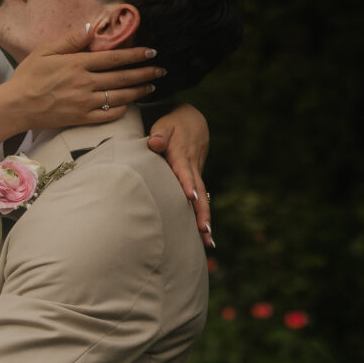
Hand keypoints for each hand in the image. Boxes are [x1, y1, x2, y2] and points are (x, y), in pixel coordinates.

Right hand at [5, 25, 161, 130]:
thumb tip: (92, 27)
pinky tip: (129, 104)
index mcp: (77, 64)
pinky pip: (108, 115)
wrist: (16, 106)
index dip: (135, 55)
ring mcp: (84, 103)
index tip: (151, 52)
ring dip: (138, 91)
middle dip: (144, 73)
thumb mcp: (45, 51)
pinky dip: (122, 110)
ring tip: (151, 86)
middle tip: (161, 70)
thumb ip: (70, 40)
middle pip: (122, 78)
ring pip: (119, 97)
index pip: (113, 58)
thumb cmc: (28, 76)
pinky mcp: (81, 119)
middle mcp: (84, 83)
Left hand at [147, 104, 213, 247]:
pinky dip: (203, 215)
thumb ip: (159, 134)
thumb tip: (154, 143)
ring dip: (205, 218)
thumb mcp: (164, 124)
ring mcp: (196, 174)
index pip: (184, 170)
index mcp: (181, 155)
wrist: (193, 121)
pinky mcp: (197, 179)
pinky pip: (201, 198)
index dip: (187, 182)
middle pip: (199, 190)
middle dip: (201, 211)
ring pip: (202, 198)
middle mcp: (192, 167)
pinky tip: (205, 236)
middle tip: (204, 230)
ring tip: (208, 241)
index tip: (190, 196)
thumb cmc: (172, 124)